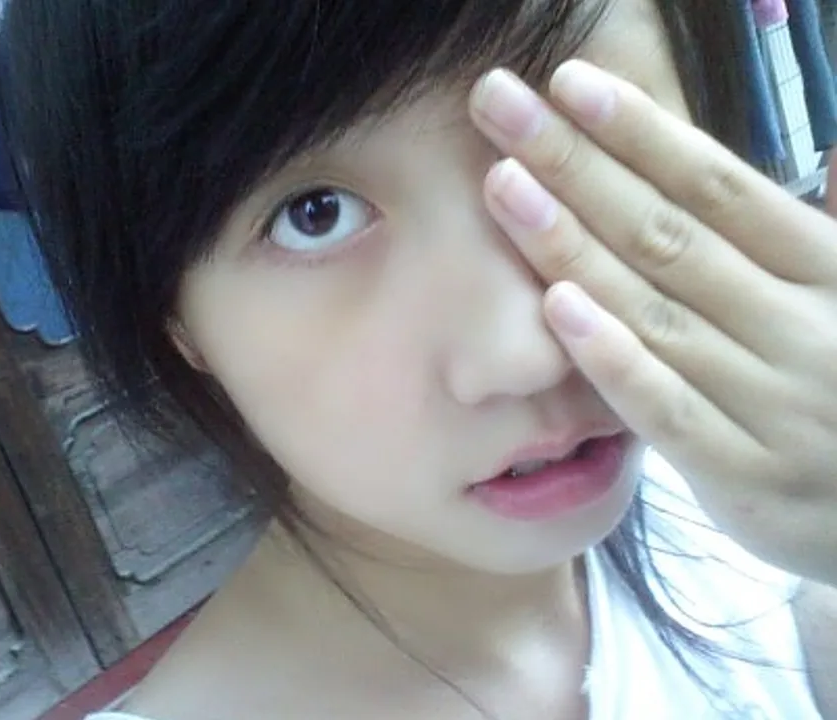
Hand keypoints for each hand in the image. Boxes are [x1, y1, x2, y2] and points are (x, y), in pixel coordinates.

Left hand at [469, 60, 836, 583]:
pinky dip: (611, 357)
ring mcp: (772, 404)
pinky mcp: (743, 475)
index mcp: (825, 272)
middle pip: (669, 234)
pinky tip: (554, 307)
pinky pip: (666, 410)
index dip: (643, 132)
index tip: (570, 84)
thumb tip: (832, 143)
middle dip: (577, 165)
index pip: (719, 187)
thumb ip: (815, 229)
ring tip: (503, 185)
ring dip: (571, 244)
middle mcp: (799, 327)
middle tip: (501, 107)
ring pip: (655, 312)